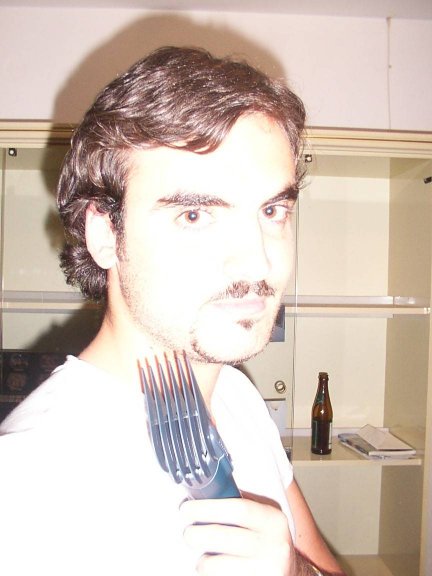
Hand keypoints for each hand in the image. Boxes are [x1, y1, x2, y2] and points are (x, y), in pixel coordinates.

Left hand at [180, 496, 295, 575]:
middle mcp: (275, 546)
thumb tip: (205, 494)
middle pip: (225, 537)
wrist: (291, 573)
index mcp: (274, 521)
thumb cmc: (269, 542)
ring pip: (219, 566)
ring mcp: (268, 571)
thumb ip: (241, 504)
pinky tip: (217, 570)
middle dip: (199, 535)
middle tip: (189, 533)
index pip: (238, 509)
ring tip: (204, 558)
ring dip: (204, 562)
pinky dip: (213, 575)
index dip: (209, 508)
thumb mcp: (263, 518)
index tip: (188, 509)